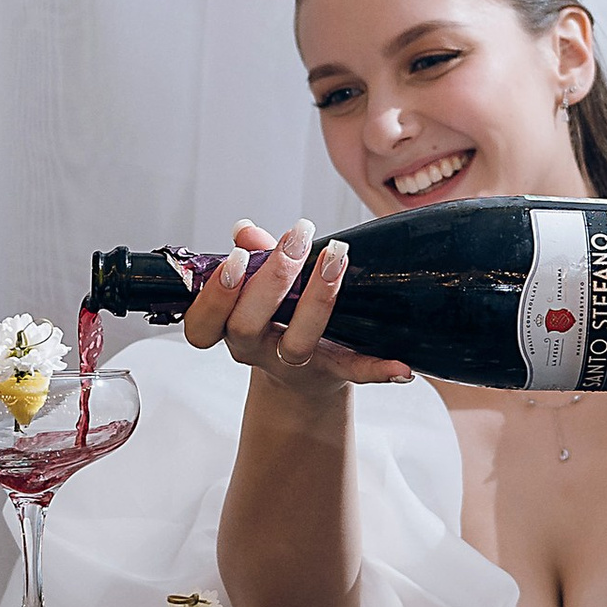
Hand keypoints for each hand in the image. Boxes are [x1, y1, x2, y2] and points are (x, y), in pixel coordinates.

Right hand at [180, 220, 411, 400]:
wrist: (302, 377)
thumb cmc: (276, 318)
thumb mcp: (258, 289)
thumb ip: (252, 258)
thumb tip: (244, 229)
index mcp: (229, 329)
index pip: (203, 324)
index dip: (214, 296)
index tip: (236, 258)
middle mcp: (255, 351)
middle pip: (247, 325)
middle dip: (270, 280)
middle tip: (295, 239)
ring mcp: (294, 365)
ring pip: (298, 343)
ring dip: (317, 299)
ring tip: (335, 256)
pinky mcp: (334, 373)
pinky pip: (355, 373)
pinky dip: (379, 370)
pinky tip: (403, 367)